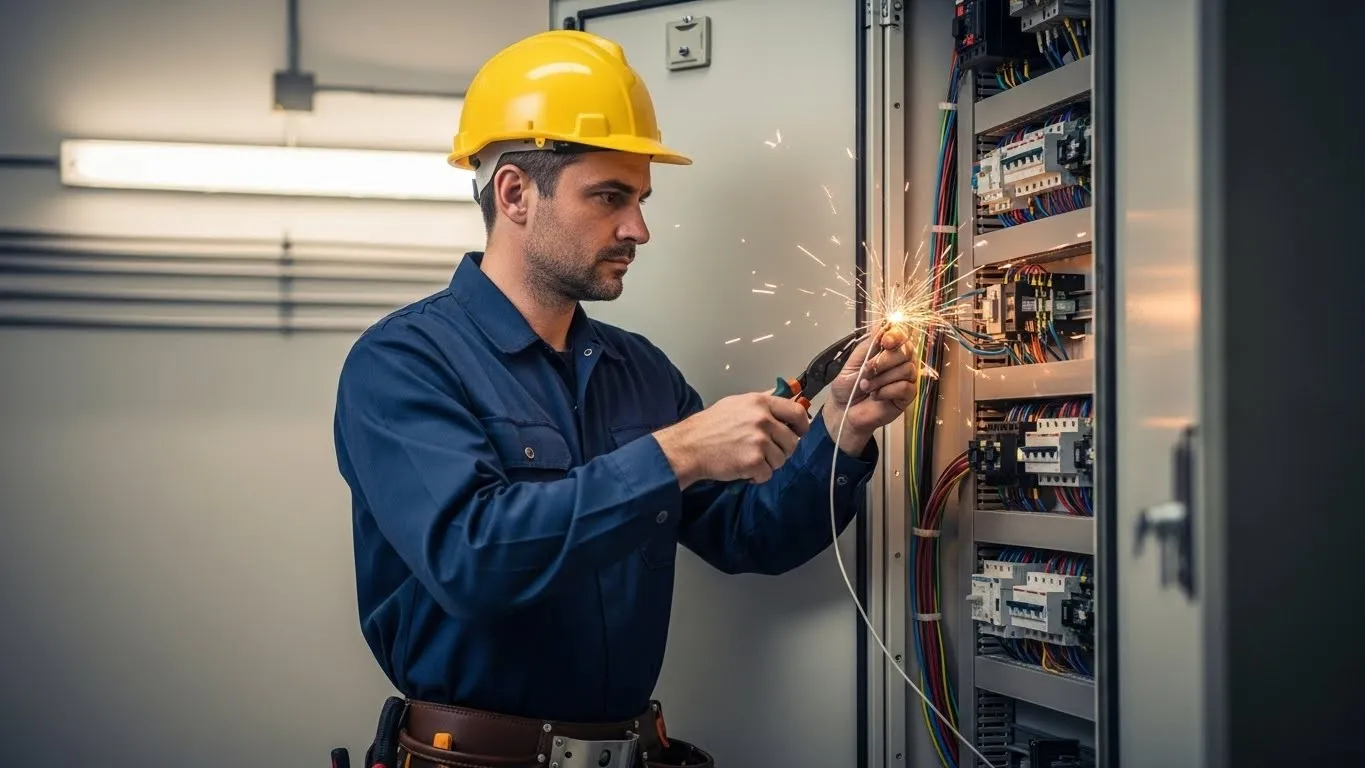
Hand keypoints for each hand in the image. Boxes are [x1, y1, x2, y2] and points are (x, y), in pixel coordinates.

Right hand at [653, 393, 811, 487]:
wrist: (689, 446)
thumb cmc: (710, 426)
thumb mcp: (737, 403)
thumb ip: (763, 401)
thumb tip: (785, 394)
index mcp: (760, 403)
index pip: (797, 412)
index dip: (802, 425)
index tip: (798, 432)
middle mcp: (762, 419)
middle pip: (792, 440)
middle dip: (781, 450)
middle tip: (764, 451)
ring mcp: (759, 440)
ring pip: (782, 459)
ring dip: (768, 464)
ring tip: (749, 458)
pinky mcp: (754, 461)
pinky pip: (768, 474)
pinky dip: (757, 476)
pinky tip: (743, 468)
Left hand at [822, 325, 917, 453]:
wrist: (843, 412)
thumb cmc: (847, 388)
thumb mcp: (853, 363)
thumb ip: (868, 346)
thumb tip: (881, 325)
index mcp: (886, 351)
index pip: (901, 335)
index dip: (896, 335)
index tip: (885, 341)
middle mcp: (899, 362)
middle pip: (906, 351)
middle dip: (884, 360)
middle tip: (867, 370)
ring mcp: (905, 379)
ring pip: (907, 369)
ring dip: (882, 378)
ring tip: (866, 386)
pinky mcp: (906, 396)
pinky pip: (905, 387)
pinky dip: (887, 391)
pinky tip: (876, 396)